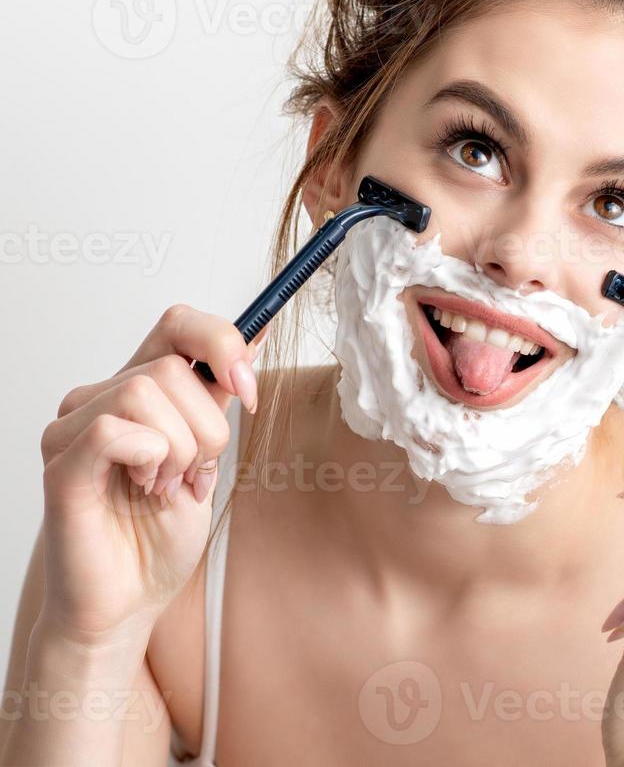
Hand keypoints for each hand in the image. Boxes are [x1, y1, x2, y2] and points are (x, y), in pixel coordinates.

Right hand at [38, 304, 266, 645]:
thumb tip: (259, 330)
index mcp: (141, 386)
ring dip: (180, 448)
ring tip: (168, 486)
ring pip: (146, 391)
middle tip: (196, 472)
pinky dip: (150, 458)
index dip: (222, 344)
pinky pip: (114, 429)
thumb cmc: (159, 532)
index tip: (248, 389)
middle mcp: (101, 396)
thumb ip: (221, 392)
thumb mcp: (208, 451)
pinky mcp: (62, 465)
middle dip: (208, 427)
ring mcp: (74, 428)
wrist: (129, 601)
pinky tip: (146, 488)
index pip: (179, 323)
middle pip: (173, 366)